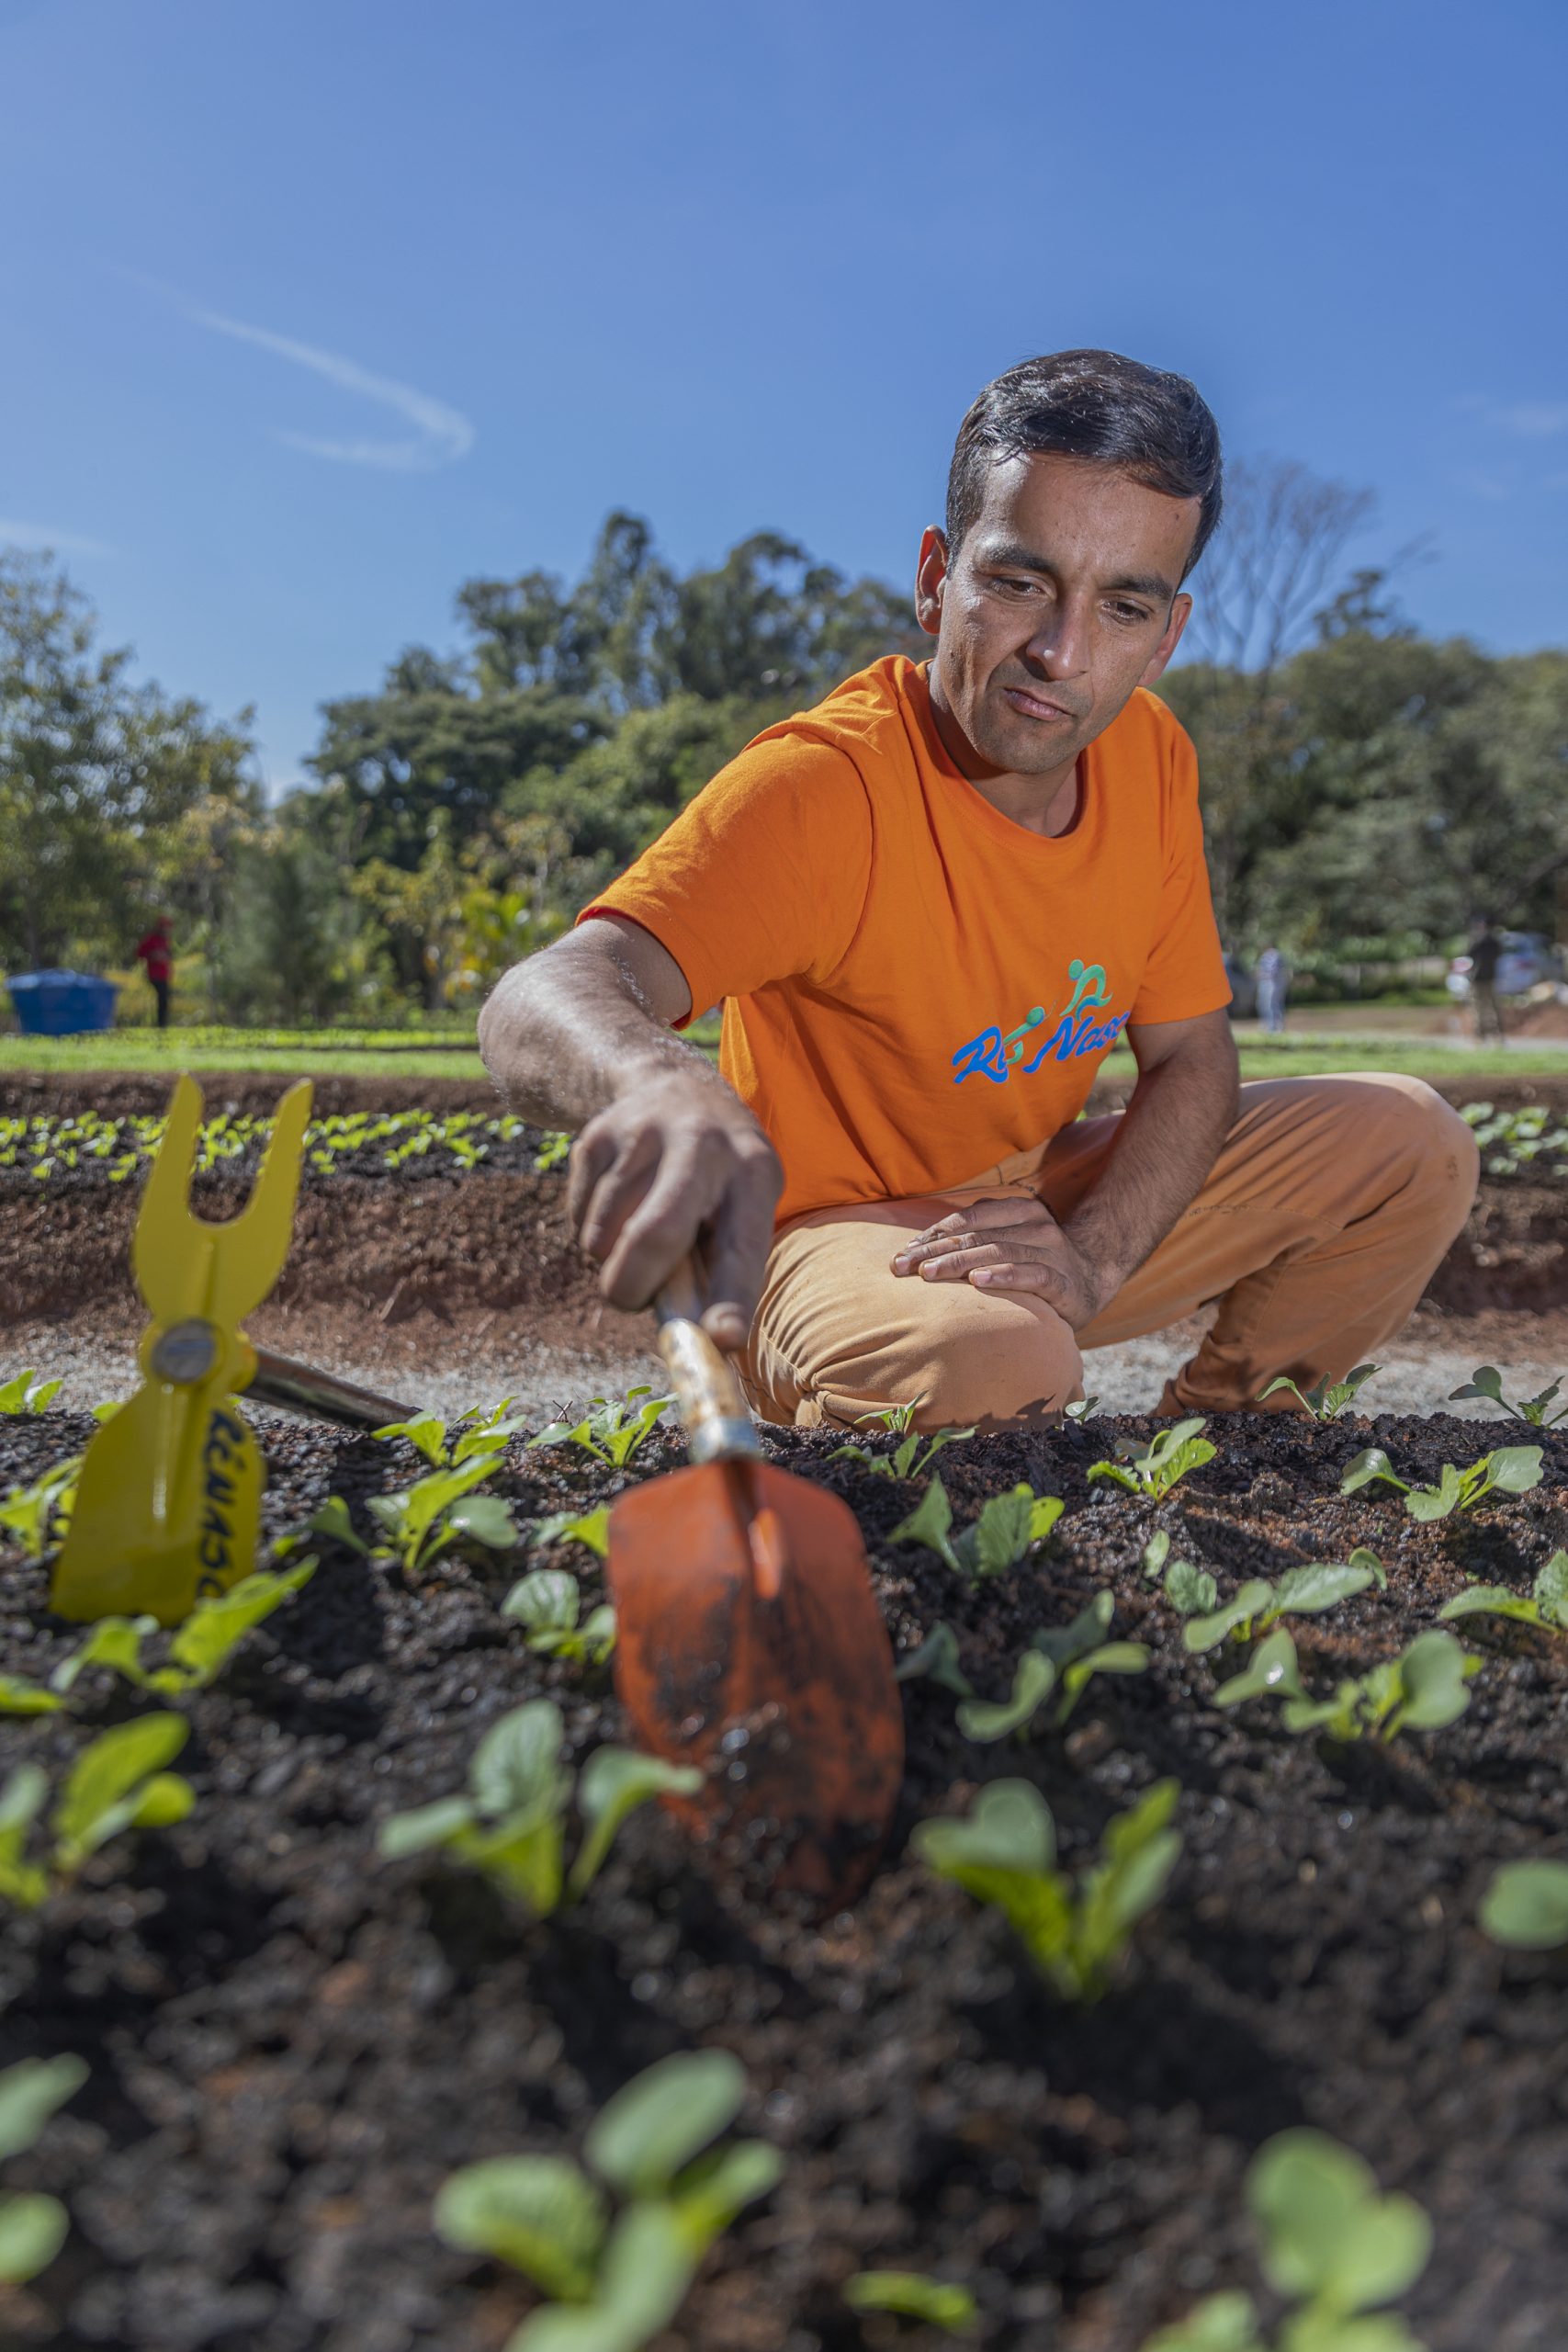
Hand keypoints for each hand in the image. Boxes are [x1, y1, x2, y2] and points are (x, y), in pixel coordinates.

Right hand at [568, 1074, 782, 1352]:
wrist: (672, 1085)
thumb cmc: (718, 1179)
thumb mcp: (740, 1207)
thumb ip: (719, 1269)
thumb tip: (697, 1341)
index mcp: (754, 1172)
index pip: (743, 1245)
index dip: (733, 1296)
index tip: (722, 1339)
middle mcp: (703, 1144)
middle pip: (654, 1235)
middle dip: (632, 1287)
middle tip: (630, 1298)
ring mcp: (644, 1133)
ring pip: (604, 1236)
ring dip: (611, 1260)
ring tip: (638, 1233)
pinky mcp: (596, 1136)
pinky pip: (578, 1217)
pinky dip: (591, 1232)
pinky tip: (618, 1203)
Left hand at [890, 1195, 1118, 1330]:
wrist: (1094, 1279)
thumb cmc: (1036, 1262)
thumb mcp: (1006, 1242)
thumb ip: (974, 1238)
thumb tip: (917, 1247)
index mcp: (1019, 1210)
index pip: (968, 1219)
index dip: (933, 1235)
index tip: (903, 1253)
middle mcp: (1035, 1226)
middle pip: (976, 1236)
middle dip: (935, 1251)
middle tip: (903, 1267)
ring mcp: (1050, 1252)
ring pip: (998, 1253)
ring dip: (959, 1262)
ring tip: (928, 1274)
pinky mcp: (1062, 1281)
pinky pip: (1030, 1275)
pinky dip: (1003, 1276)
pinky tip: (978, 1281)